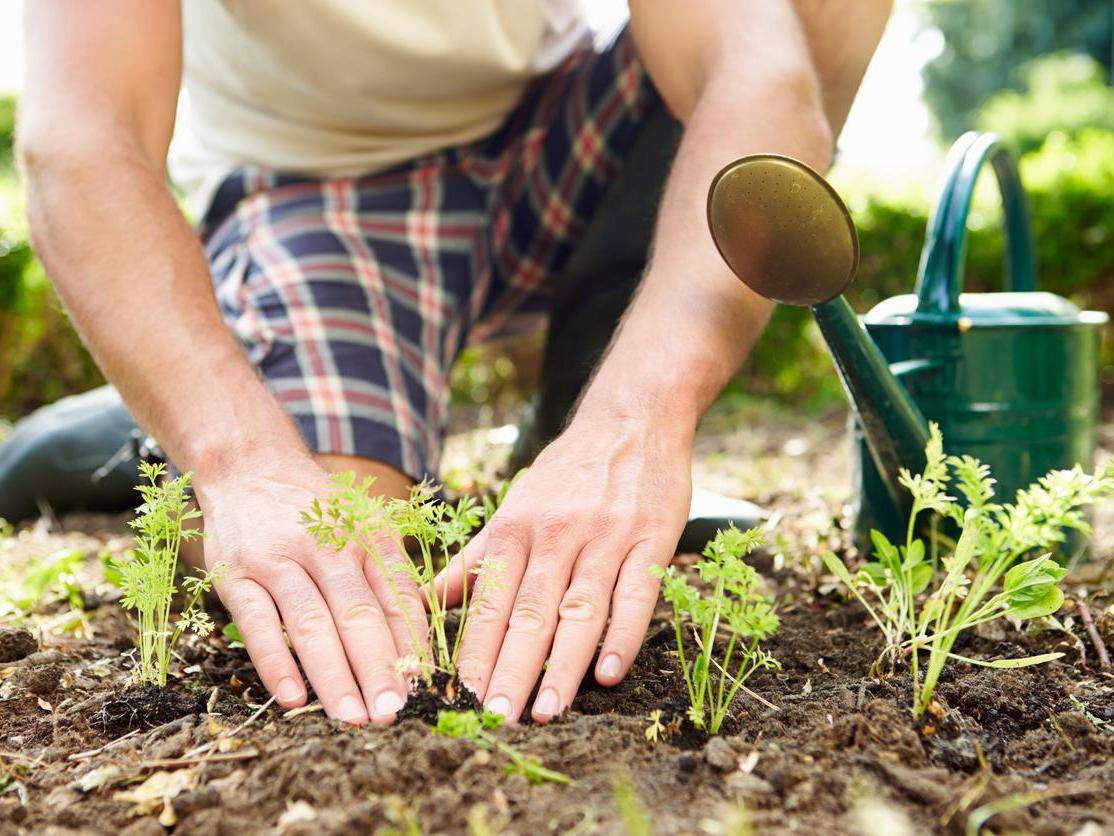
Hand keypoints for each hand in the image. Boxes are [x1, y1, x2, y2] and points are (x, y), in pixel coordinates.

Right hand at [194, 456, 427, 723]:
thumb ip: (388, 576)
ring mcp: (279, 560)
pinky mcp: (237, 574)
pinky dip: (276, 662)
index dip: (412, 645)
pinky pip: (258, 623)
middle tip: (393, 713)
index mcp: (368, 536)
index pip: (397, 596)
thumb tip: (418, 645)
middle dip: (379, 668)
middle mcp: (327, 546)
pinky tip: (293, 698)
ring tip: (352, 717)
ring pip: (312, 623)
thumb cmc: (317, 510)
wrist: (250, 465)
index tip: (424, 688)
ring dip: (334, 675)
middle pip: (359, 614)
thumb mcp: (363, 526)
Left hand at [440, 411, 691, 722]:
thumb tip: (424, 600)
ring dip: (563, 665)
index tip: (459, 698)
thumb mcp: (514, 507)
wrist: (631, 420)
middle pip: (529, 611)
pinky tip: (609, 673)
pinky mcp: (651, 539)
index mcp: (516, 528)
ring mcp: (605, 537)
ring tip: (546, 711)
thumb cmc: (567, 473)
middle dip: (510, 669)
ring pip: (579, 608)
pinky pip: (636, 593)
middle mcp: (556, 534)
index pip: (490, 601)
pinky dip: (623, 635)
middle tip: (495, 718)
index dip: (475, 652)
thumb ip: (476, 559)